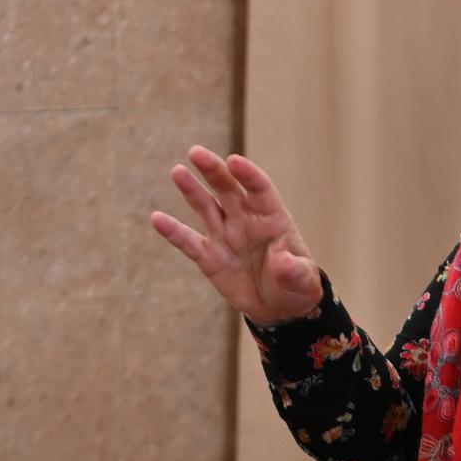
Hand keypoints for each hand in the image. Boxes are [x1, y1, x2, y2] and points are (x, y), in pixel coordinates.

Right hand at [152, 147, 324, 325]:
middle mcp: (246, 221)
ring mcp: (226, 236)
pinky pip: (189, 242)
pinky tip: (157, 219)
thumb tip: (283, 260)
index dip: (247, 174)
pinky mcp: (210, 257)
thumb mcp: (302, 281)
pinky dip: (174, 231)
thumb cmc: (296, 287)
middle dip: (213, 170)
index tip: (233, 161)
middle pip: (228, 189)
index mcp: (272, 219)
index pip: (259, 189)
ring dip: (191, 189)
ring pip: (205, 207)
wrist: (278, 308)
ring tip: (178, 171)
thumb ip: (293, 270)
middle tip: (196, 152)